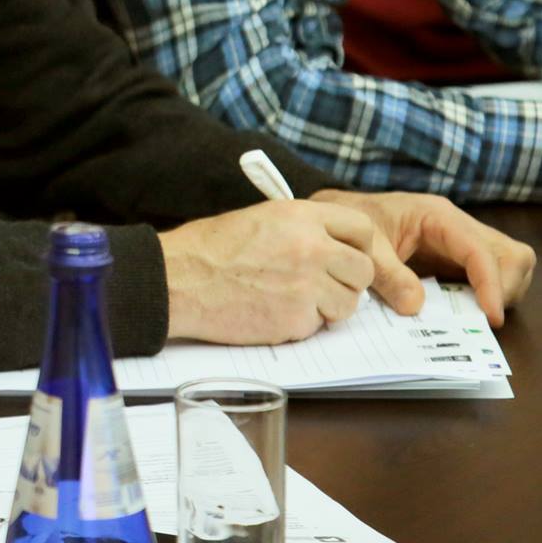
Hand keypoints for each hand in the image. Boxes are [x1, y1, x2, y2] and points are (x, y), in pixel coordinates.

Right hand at [161, 198, 421, 343]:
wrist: (177, 281)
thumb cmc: (207, 249)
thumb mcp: (259, 219)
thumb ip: (301, 229)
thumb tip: (333, 247)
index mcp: (301, 216)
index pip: (362, 228)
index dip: (360, 246)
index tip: (349, 256)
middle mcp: (311, 247)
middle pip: (364, 270)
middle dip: (348, 282)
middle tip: (323, 286)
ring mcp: (307, 285)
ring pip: (348, 303)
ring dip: (327, 307)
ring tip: (291, 300)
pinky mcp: (296, 318)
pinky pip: (318, 326)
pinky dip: (300, 324)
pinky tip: (272, 312)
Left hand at [312, 189, 536, 325]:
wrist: (334, 214)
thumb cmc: (349, 221)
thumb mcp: (364, 246)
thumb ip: (386, 274)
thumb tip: (415, 306)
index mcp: (438, 216)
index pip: (481, 250)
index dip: (490, 284)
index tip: (489, 317)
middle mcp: (457, 228)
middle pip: (509, 256)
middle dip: (503, 288)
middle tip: (481, 318)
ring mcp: (459, 245)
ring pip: (506, 267)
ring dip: (496, 294)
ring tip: (471, 317)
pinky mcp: (453, 262)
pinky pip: (485, 280)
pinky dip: (480, 299)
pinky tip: (457, 314)